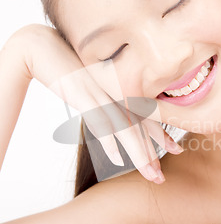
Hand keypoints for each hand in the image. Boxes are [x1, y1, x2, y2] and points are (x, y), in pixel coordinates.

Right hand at [9, 24, 182, 182]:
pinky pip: (102, 123)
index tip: (175, 150)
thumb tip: (109, 110)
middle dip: (152, 154)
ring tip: (150, 174)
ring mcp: (102, 95)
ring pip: (126, 129)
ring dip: (139, 154)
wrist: (42, 46)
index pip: (144, 115)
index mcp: (118, 89)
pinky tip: (119, 161)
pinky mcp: (84, 96)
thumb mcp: (89, 82)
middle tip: (161, 177)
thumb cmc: (65, 64)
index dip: (160, 135)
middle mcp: (115, 93)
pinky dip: (110, 143)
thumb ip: (103, 95)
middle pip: (139, 127)